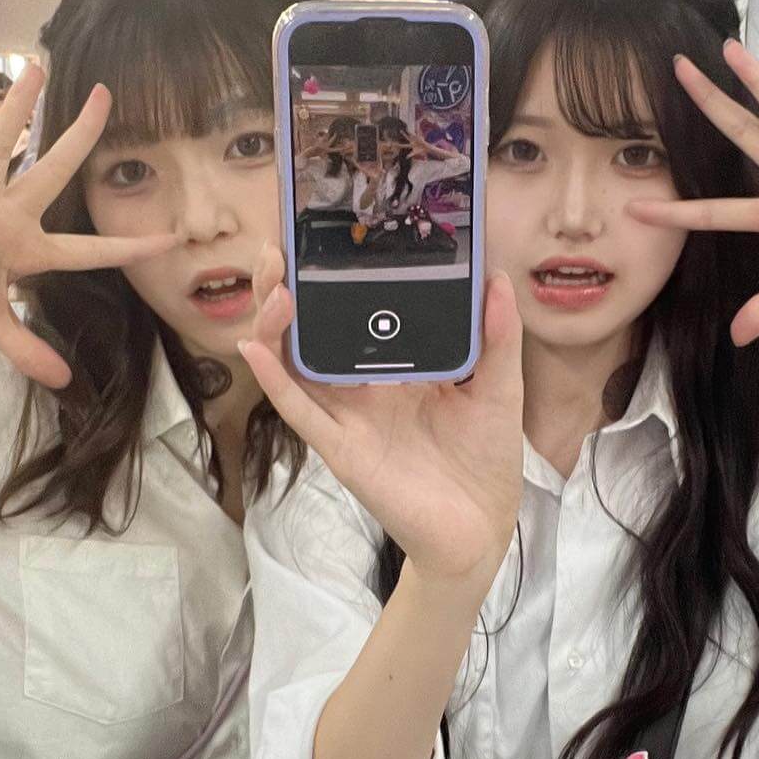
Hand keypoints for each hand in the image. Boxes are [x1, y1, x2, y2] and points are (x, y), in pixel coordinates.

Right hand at [0, 65, 179, 388]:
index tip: (172, 238)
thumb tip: (62, 382)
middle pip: (50, 172)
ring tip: (35, 68)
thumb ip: (27, 350)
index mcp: (28, 248)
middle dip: (77, 138)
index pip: (90, 252)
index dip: (129, 248)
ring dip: (14, 113)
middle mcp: (6, 214)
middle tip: (106, 96)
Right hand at [239, 252, 523, 586]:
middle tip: (281, 248)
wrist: (481, 526)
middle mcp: (363, 386)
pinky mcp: (341, 447)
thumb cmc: (486, 457)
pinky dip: (275, 380)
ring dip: (273, 323)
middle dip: (284, 288)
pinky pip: (299, 411)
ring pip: (292, 363)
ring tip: (276, 287)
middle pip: (308, 329)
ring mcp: (347, 416)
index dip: (329, 276)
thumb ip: (496, 335)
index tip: (321, 232)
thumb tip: (495, 277)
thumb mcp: (500, 386)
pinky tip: (258, 349)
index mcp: (396, 365)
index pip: (351, 310)